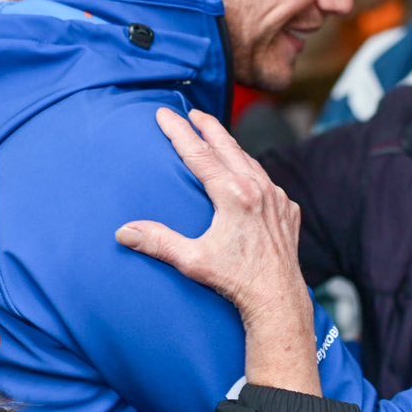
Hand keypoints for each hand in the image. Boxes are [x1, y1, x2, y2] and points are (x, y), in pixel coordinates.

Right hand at [117, 108, 319, 395]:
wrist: (278, 299)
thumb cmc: (235, 282)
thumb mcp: (192, 261)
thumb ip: (158, 242)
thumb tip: (123, 231)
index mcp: (234, 195)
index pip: (199, 154)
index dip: (179, 132)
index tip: (164, 114)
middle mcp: (259, 189)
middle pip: (228, 147)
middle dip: (208, 127)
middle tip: (192, 111)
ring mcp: (277, 199)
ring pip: (250, 161)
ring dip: (231, 146)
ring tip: (216, 136)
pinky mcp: (287, 210)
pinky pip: (267, 181)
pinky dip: (252, 170)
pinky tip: (246, 173)